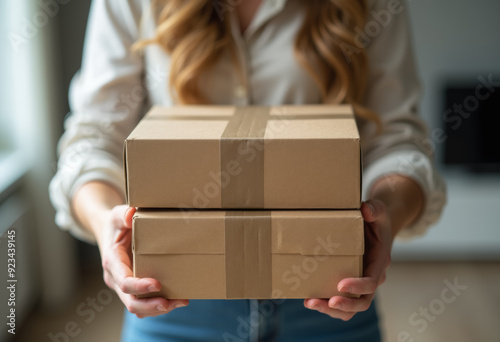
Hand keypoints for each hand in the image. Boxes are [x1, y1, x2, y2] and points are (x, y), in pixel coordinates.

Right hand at [98, 205, 188, 317]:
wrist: (108, 232)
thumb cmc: (115, 224)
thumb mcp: (116, 215)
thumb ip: (123, 214)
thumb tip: (131, 214)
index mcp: (112, 262)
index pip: (124, 282)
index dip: (140, 286)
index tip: (158, 284)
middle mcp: (115, 278)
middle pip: (130, 301)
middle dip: (151, 306)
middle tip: (171, 303)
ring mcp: (123, 286)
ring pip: (137, 307)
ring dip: (158, 309)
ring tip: (181, 301)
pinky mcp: (133, 288)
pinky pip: (143, 303)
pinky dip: (158, 306)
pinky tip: (177, 300)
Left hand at [304, 200, 392, 320]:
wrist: (376, 227)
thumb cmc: (376, 219)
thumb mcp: (379, 210)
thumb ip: (374, 209)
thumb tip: (365, 209)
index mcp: (380, 262)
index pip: (372, 282)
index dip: (358, 286)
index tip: (341, 284)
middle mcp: (372, 277)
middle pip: (363, 302)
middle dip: (345, 305)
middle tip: (328, 302)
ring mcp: (360, 283)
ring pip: (350, 308)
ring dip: (331, 309)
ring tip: (310, 302)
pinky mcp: (349, 284)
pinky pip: (340, 301)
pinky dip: (326, 304)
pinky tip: (308, 299)